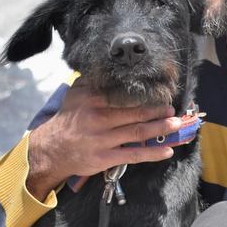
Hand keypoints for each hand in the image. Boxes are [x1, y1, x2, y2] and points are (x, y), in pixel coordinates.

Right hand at [25, 79, 181, 199]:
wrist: (50, 149)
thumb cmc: (68, 120)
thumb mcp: (75, 94)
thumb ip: (93, 81)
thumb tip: (113, 69)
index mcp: (93, 99)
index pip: (125, 95)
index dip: (145, 94)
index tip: (161, 92)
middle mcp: (98, 118)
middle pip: (135, 113)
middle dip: (158, 111)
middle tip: (173, 109)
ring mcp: (102, 139)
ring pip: (138, 132)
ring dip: (160, 128)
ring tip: (176, 125)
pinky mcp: (105, 158)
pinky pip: (133, 155)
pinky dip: (152, 153)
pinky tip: (167, 151)